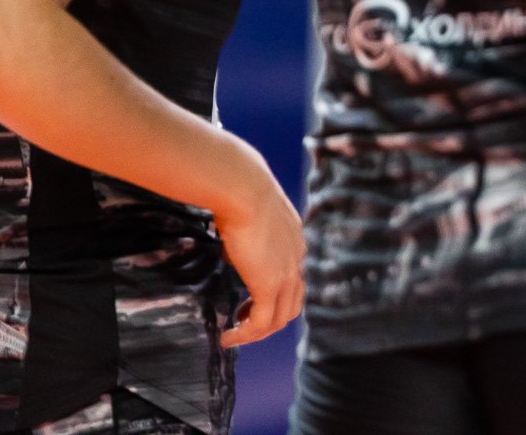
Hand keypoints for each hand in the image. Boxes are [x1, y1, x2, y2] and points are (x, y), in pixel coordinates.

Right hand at [212, 135, 305, 347]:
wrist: (243, 188)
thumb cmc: (237, 191)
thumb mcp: (246, 213)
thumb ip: (246, 232)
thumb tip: (232, 243)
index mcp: (294, 240)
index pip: (293, 277)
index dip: (274, 294)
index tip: (248, 300)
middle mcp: (297, 257)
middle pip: (293, 302)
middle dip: (269, 318)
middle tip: (242, 322)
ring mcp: (288, 272)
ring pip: (282, 317)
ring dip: (258, 332)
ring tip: (234, 335)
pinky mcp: (271, 284)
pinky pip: (262, 321)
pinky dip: (247, 335)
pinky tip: (228, 337)